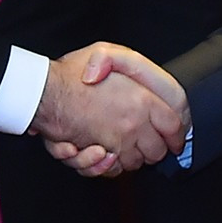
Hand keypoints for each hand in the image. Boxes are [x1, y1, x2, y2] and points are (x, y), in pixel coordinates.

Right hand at [32, 44, 183, 173]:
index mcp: (141, 100)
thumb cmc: (70, 74)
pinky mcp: (97, 155)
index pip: (174, 125)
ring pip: (135, 163)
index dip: (177, 135)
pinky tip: (102, 155)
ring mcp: (116, 142)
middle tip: (148, 144)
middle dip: (154, 150)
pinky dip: (107, 167)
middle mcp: (133, 124)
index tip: (175, 140)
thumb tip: (140, 79)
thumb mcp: (104, 51)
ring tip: (122, 147)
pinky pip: (111, 171)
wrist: (43, 94)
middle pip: (157, 151)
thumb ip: (125, 60)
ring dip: (130, 159)